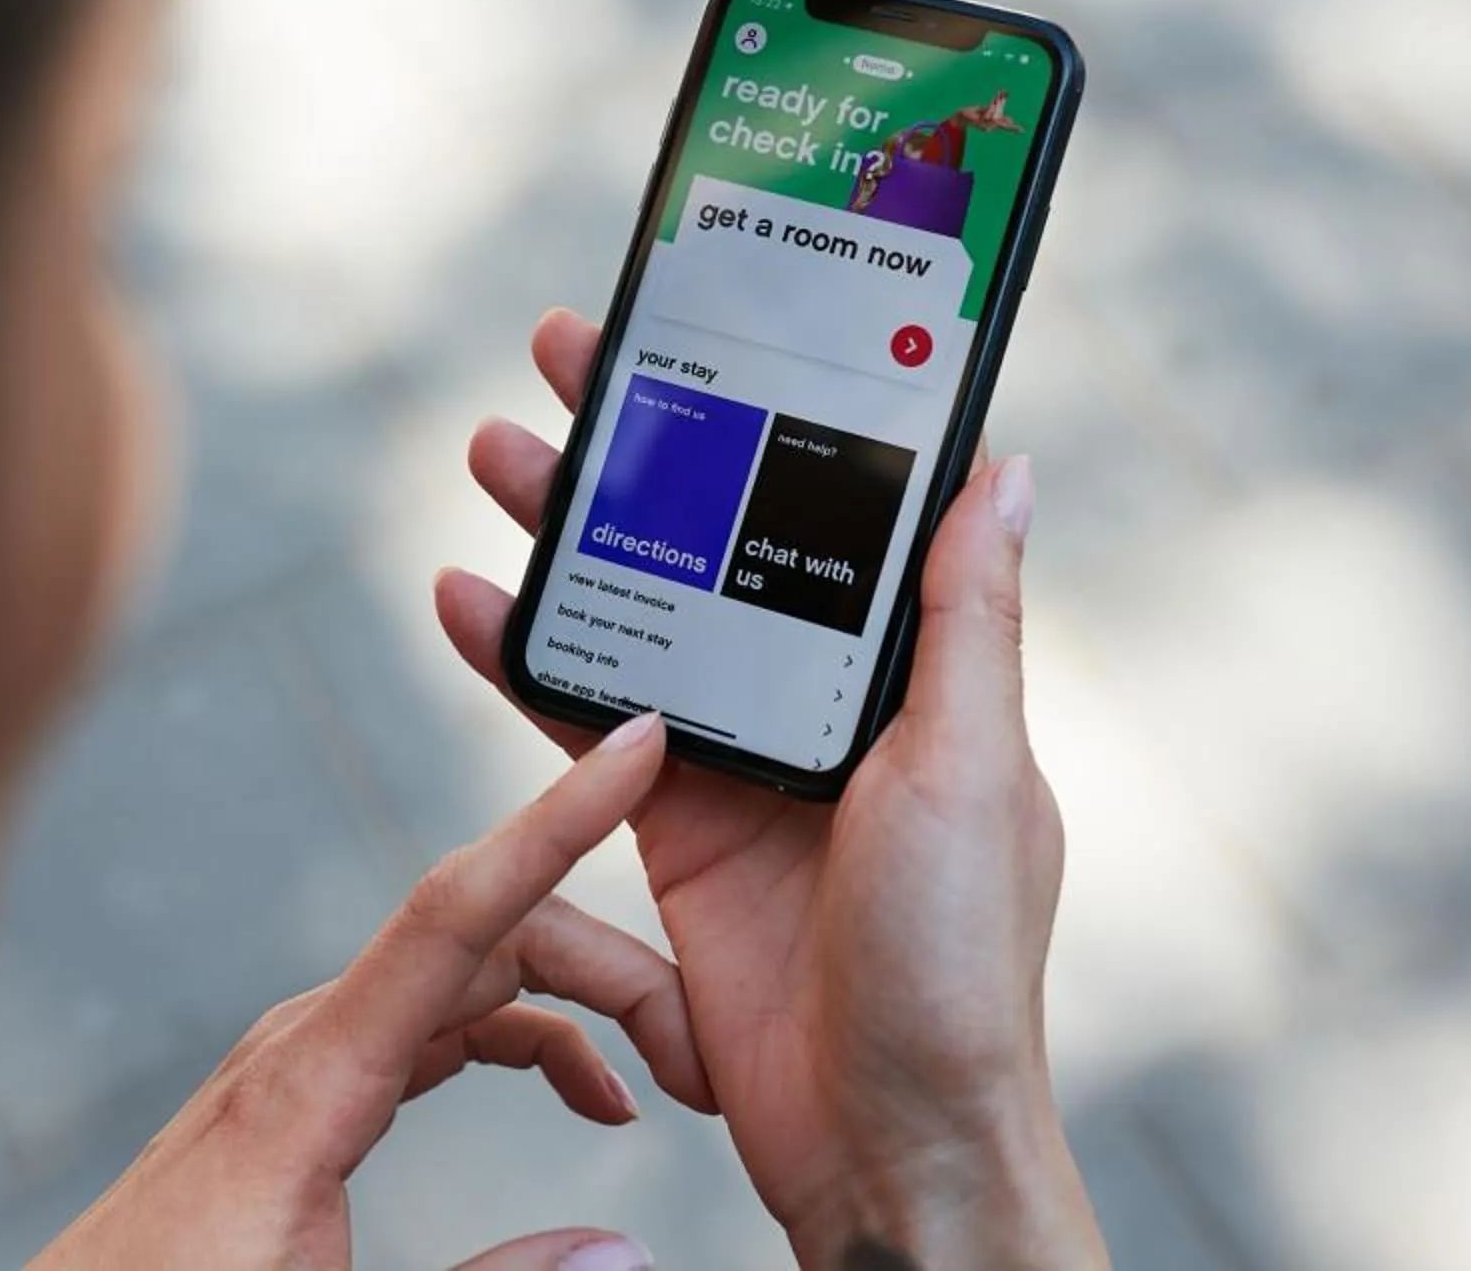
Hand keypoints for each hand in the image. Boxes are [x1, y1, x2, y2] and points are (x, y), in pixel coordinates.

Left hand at [32, 713, 711, 1270]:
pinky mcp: (298, 1096)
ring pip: (464, 977)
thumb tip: (622, 1244)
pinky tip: (580, 1091)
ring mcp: (297, 1062)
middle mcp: (302, 1043)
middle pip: (485, 935)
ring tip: (667, 1071)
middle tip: (703, 1054)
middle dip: (608, 962)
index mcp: (307, 1083)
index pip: (456, 909)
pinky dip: (520, 1035)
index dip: (557, 821)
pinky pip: (430, 1023)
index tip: (634, 744)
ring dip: (573, 1001)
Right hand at [436, 313, 1107, 1270]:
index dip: (769, 419)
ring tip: (497, 447)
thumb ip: (964, 623)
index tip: (713, 333)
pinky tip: (467, 598)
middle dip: (643, 449)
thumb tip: (1003, 469)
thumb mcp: (975, 769)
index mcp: (912, 674)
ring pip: (641, 612)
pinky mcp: (670, 832)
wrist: (886, 1138)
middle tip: (568, 356)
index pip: (833, 511)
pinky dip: (524, 659)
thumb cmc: (961, 964)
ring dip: (568, 532)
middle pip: (718, 541)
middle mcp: (826, 703)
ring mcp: (742, 763)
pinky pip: (585, 722)